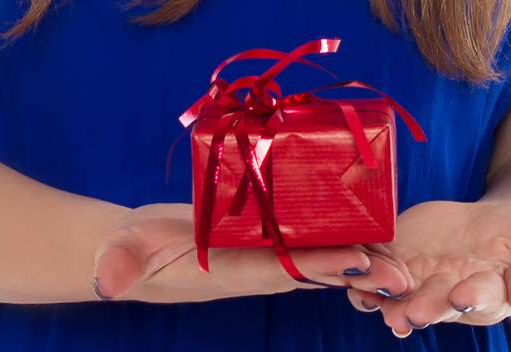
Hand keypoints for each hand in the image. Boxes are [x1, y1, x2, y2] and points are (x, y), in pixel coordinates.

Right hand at [91, 201, 416, 305]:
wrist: (126, 255)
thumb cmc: (125, 255)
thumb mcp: (122, 258)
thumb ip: (119, 267)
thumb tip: (107, 283)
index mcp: (231, 270)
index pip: (284, 269)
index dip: (321, 265)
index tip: (360, 262)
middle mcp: (252, 268)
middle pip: (313, 267)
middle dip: (355, 269)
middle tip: (403, 268)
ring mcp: (256, 255)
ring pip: (313, 255)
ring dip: (352, 256)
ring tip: (397, 253)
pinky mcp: (256, 238)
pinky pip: (299, 239)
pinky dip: (330, 236)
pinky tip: (357, 226)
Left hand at [345, 198, 510, 332]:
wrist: (497, 227)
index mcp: (486, 295)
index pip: (477, 299)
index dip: (470, 297)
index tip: (462, 296)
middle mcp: (448, 295)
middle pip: (431, 303)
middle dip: (418, 308)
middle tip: (407, 315)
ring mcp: (420, 277)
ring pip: (396, 293)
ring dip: (382, 295)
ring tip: (370, 296)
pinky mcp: (398, 253)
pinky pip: (375, 264)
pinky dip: (363, 267)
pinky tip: (352, 266)